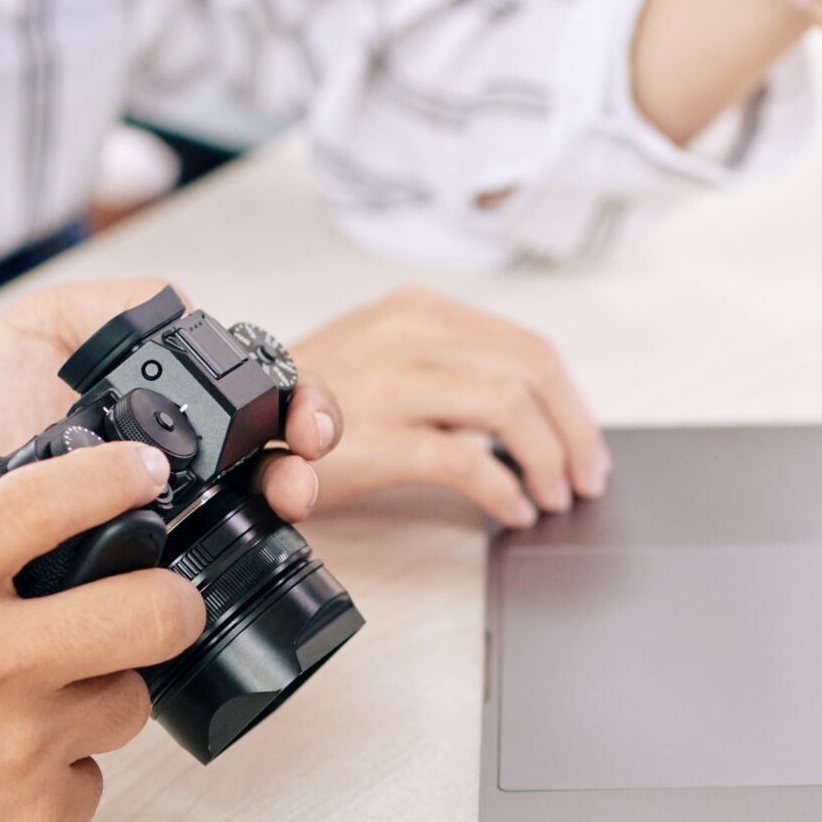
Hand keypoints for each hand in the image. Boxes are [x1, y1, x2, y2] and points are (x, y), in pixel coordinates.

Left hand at [0, 276, 338, 523]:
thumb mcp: (46, 321)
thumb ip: (117, 304)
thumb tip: (186, 313)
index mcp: (177, 386)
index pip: (263, 384)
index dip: (299, 395)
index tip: (299, 414)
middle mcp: (193, 447)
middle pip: (281, 444)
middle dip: (311, 445)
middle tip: (304, 459)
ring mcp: (179, 504)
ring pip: (261, 499)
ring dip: (290, 495)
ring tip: (287, 500)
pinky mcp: (150, 557)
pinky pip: (210, 554)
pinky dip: (242, 548)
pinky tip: (245, 541)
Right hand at [0, 444, 201, 821]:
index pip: (45, 504)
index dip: (114, 477)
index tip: (144, 473)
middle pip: (155, 612)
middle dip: (170, 598)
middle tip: (148, 604)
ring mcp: (22, 750)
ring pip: (126, 700)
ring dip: (94, 693)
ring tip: (27, 705)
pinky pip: (87, 782)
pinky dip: (55, 777)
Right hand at [290, 286, 606, 527]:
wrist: (235, 421)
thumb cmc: (315, 401)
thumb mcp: (388, 356)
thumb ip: (454, 368)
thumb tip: (534, 410)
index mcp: (420, 312)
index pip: (527, 347)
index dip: (570, 401)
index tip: (585, 442)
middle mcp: (410, 336)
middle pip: (532, 374)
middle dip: (574, 433)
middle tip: (586, 477)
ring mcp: (393, 384)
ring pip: (510, 408)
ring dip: (547, 459)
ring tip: (554, 495)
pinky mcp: (378, 438)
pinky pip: (467, 461)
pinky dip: (503, 490)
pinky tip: (513, 509)